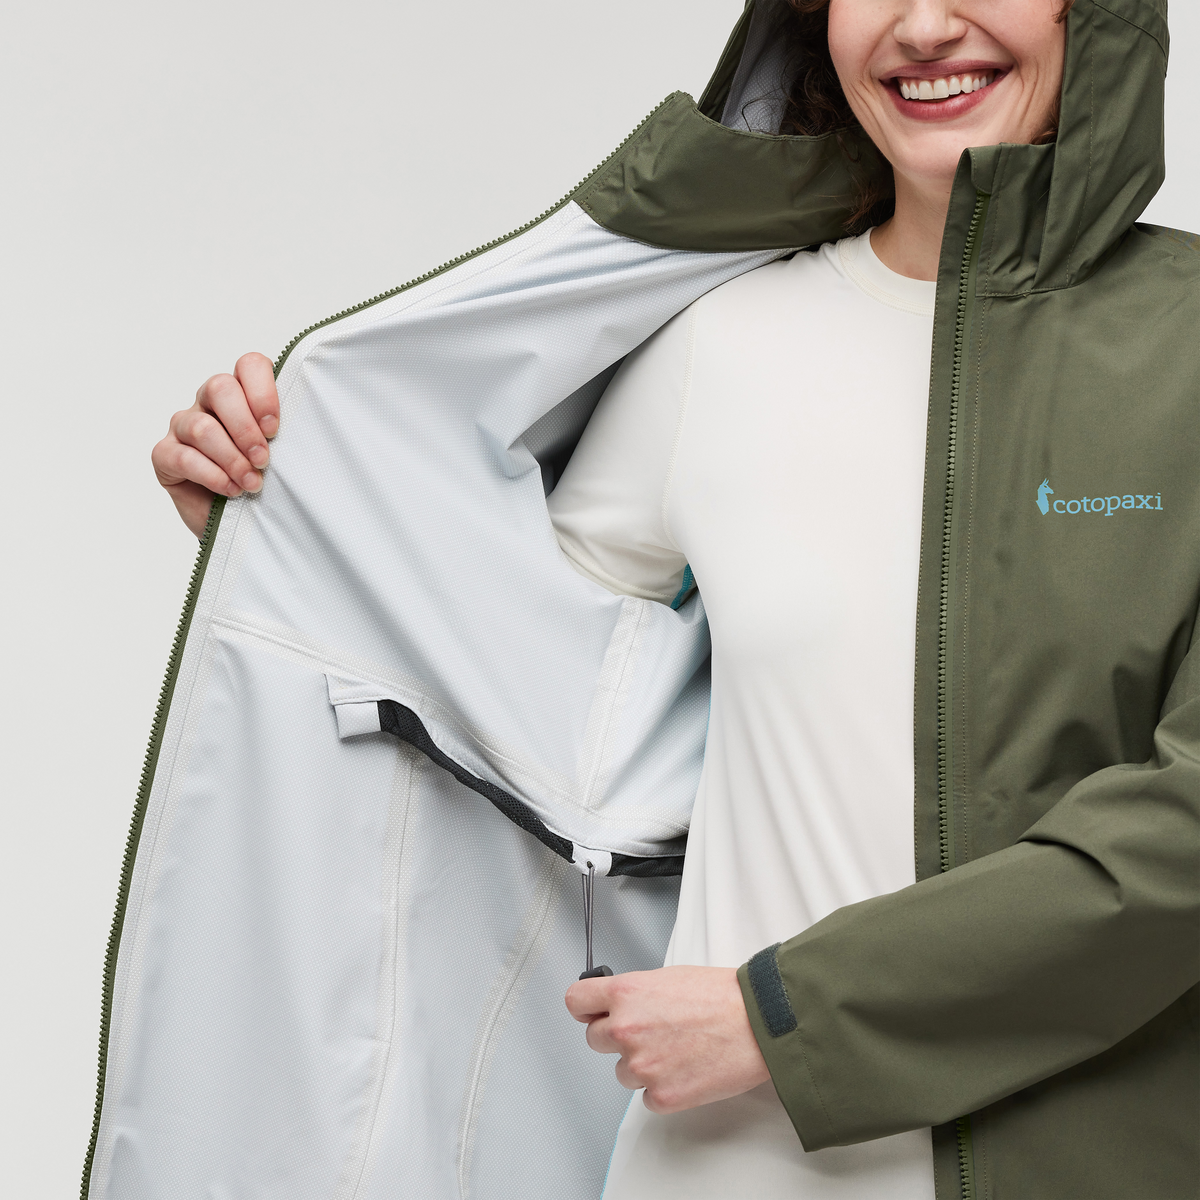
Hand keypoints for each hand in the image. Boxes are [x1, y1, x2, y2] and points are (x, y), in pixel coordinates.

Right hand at [152, 352, 279, 536]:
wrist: (239, 525)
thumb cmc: (264, 485)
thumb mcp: (282, 457)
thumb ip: (286, 435)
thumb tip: (309, 425)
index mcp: (242, 395)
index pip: (249, 365)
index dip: (262, 393)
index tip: (274, 428)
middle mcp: (209, 403)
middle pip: (220, 388)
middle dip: (246, 428)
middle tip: (263, 460)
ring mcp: (183, 426)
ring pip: (201, 427)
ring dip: (232, 459)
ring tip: (252, 484)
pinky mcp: (165, 455)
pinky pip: (183, 456)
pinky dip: (212, 476)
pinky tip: (231, 491)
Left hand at [565, 965, 770, 1113]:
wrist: (758, 1024)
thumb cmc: (723, 996)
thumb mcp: (668, 977)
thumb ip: (635, 994)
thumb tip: (620, 1005)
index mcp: (626, 994)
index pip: (576, 1001)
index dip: (585, 1007)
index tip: (591, 1011)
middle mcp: (626, 1029)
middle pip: (595, 1039)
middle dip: (617, 1036)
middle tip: (649, 1031)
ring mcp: (641, 1066)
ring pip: (622, 1071)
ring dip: (642, 1064)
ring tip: (677, 1049)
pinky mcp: (660, 1096)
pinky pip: (646, 1095)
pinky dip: (663, 1086)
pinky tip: (686, 1068)